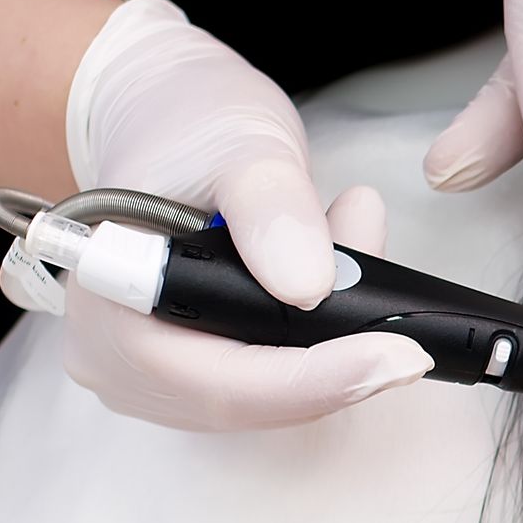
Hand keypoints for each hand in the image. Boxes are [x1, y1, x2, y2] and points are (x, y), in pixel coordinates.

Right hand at [60, 0, 434, 429]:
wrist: (167, 123)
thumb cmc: (186, 125)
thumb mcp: (237, 144)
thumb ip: (271, 210)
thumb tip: (309, 290)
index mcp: (111, 305)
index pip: (220, 381)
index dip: (317, 379)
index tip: (403, 357)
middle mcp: (120, 358)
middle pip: (251, 399)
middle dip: (339, 361)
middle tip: (411, 325)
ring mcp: (156, 372)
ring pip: (271, 395)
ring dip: (337, 344)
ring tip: (363, 250)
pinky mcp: (199, 366)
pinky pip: (274, 378)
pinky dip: (324, 338)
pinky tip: (348, 278)